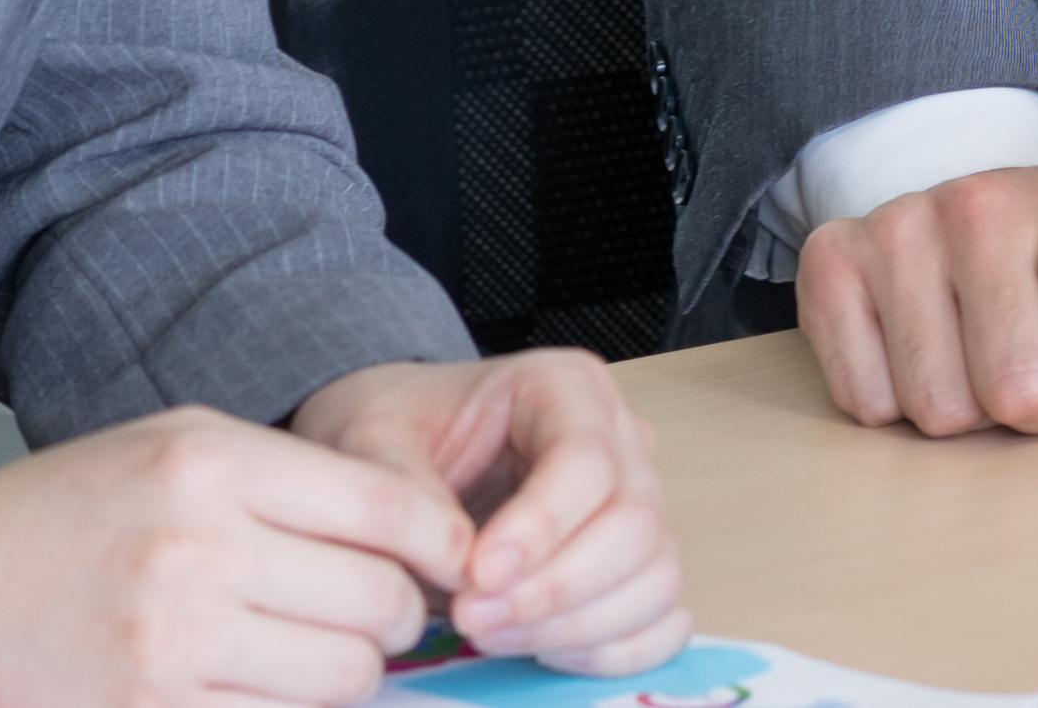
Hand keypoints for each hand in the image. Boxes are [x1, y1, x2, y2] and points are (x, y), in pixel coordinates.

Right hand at [0, 403, 467, 707]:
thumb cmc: (74, 509)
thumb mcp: (184, 445)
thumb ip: (298, 476)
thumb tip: (418, 530)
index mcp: (212, 467)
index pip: (387, 509)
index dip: (441, 541)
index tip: (450, 558)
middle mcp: (196, 554)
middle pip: (378, 601)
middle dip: (397, 614)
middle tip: (378, 613)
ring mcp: (170, 647)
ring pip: (342, 677)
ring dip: (349, 672)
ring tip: (314, 651)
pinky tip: (264, 687)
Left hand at [291, 353, 687, 677]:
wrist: (403, 447)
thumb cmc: (398, 433)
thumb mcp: (373, 441)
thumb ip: (407, 492)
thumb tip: (461, 562)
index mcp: (566, 386)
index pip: (588, 460)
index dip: (541, 528)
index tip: (477, 575)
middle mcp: (621, 441)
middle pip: (635, 525)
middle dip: (554, 589)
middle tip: (469, 616)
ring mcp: (639, 505)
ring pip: (656, 577)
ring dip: (576, 626)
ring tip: (491, 633)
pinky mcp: (637, 566)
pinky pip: (664, 620)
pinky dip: (613, 651)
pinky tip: (543, 649)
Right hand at [796, 161, 1037, 443]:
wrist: (990, 206)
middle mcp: (985, 202)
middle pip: (1020, 392)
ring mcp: (901, 227)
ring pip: (940, 409)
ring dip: (976, 416)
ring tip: (991, 358)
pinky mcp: (834, 260)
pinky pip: (867, 402)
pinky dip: (903, 405)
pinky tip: (932, 354)